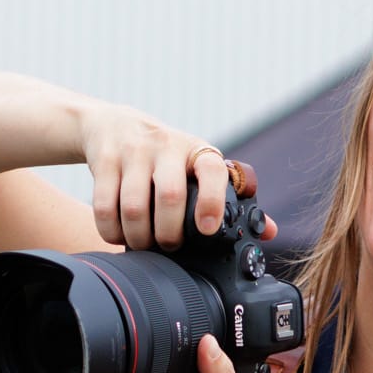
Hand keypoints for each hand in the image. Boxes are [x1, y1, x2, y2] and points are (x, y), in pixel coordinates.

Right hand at [79, 109, 272, 252]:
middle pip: (169, 197)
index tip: (207, 229)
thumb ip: (228, 200)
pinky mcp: (104, 159)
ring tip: (141, 244)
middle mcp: (167, 146)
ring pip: (134, 207)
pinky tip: (117, 234)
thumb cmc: (165, 158)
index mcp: (198, 152)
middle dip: (168, 235)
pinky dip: (110, 231)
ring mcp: (133, 150)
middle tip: (168, 246)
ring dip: (138, 238)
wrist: (112, 125)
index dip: (212, 201)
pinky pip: (104, 206)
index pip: (212, 171)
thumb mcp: (197, 170)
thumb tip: (268, 231)